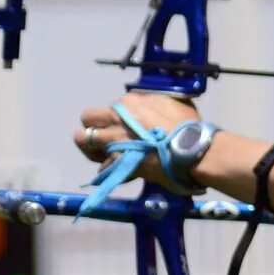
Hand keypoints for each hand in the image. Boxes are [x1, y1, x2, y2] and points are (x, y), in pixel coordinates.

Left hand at [72, 91, 199, 175]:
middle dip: (93, 129)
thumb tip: (153, 106)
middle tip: (105, 142)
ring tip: (102, 157)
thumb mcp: (174, 103)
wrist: (191, 149)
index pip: (111, 107)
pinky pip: (101, 166)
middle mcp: (116, 116)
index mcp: (130, 102)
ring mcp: (113, 138)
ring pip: (82, 139)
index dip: (117, 121)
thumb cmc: (188, 126)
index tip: (127, 131)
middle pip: (88, 117)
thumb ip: (156, 104)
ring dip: (90, 148)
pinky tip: (120, 172)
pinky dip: (109, 170)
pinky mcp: (115, 160)